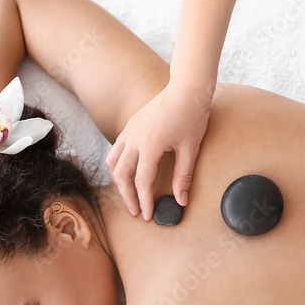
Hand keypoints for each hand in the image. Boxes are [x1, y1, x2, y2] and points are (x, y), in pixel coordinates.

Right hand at [106, 77, 213, 218]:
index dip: (144, 201)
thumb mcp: (190, 149)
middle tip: (136, 211)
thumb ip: (183, 177)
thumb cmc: (191, 116)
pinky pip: (116, 149)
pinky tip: (128, 174)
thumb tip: (181, 201)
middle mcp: (134, 138)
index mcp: (150, 145)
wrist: (186, 89)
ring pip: (113, 162)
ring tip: (129, 195)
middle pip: (121, 174)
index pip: (142, 181)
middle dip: (127, 196)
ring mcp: (129, 130)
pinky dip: (118, 165)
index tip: (147, 215)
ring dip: (119, 181)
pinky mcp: (130, 126)